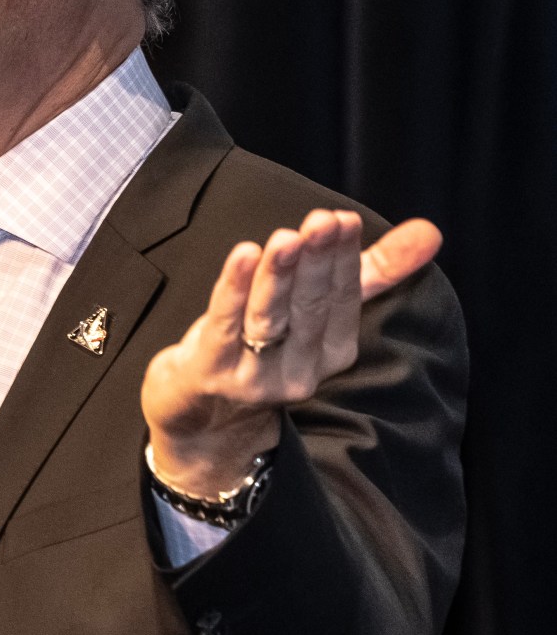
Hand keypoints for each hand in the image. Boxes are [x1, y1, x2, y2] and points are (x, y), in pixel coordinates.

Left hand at [141, 208, 441, 497]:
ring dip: (279, 276)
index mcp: (331, 352)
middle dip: (316, 263)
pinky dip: (232, 289)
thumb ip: (374, 270)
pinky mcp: (210, 372)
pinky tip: (242, 255)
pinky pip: (224, 326)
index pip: (343, 301)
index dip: (343, 260)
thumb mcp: (322, 309)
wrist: (204, 415)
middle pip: (309, 308)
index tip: (343, 220)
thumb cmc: (268, 347)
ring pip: (269, 319)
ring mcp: (254, 376)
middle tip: (321, 221)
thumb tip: (430, 232)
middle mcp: (298, 369)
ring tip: (287, 238)